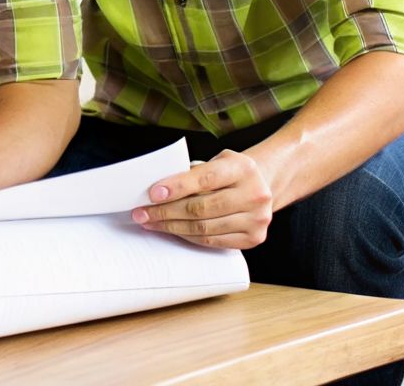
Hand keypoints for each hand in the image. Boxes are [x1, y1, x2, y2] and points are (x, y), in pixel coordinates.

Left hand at [132, 149, 274, 248]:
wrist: (261, 185)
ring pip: (204, 228)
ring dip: (171, 227)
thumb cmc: (229, 172)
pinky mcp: (254, 238)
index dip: (176, 187)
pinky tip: (172, 230)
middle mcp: (255, 194)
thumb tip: (156, 191)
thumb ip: (191, 172)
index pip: (204, 179)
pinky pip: (212, 241)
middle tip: (142, 212)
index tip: (153, 194)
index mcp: (243, 168)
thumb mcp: (215, 161)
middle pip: (201, 208)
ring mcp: (257, 219)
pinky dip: (188, 236)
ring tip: (151, 222)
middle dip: (166, 211)